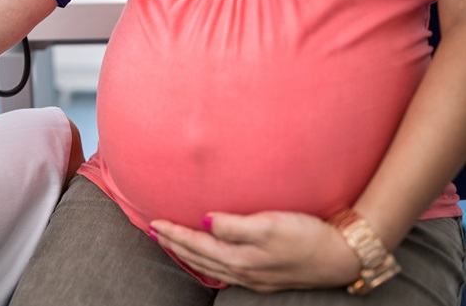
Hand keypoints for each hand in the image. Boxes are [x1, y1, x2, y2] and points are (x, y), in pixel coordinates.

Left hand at [150, 211, 360, 291]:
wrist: (343, 256)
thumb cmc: (308, 236)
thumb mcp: (270, 225)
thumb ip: (235, 225)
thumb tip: (206, 220)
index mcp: (240, 259)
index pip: (196, 244)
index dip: (174, 233)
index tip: (154, 222)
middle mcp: (243, 272)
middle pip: (199, 258)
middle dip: (174, 245)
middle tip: (154, 232)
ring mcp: (255, 277)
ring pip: (210, 266)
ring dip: (188, 254)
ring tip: (173, 243)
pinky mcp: (267, 276)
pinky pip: (225, 270)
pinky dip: (208, 261)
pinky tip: (210, 257)